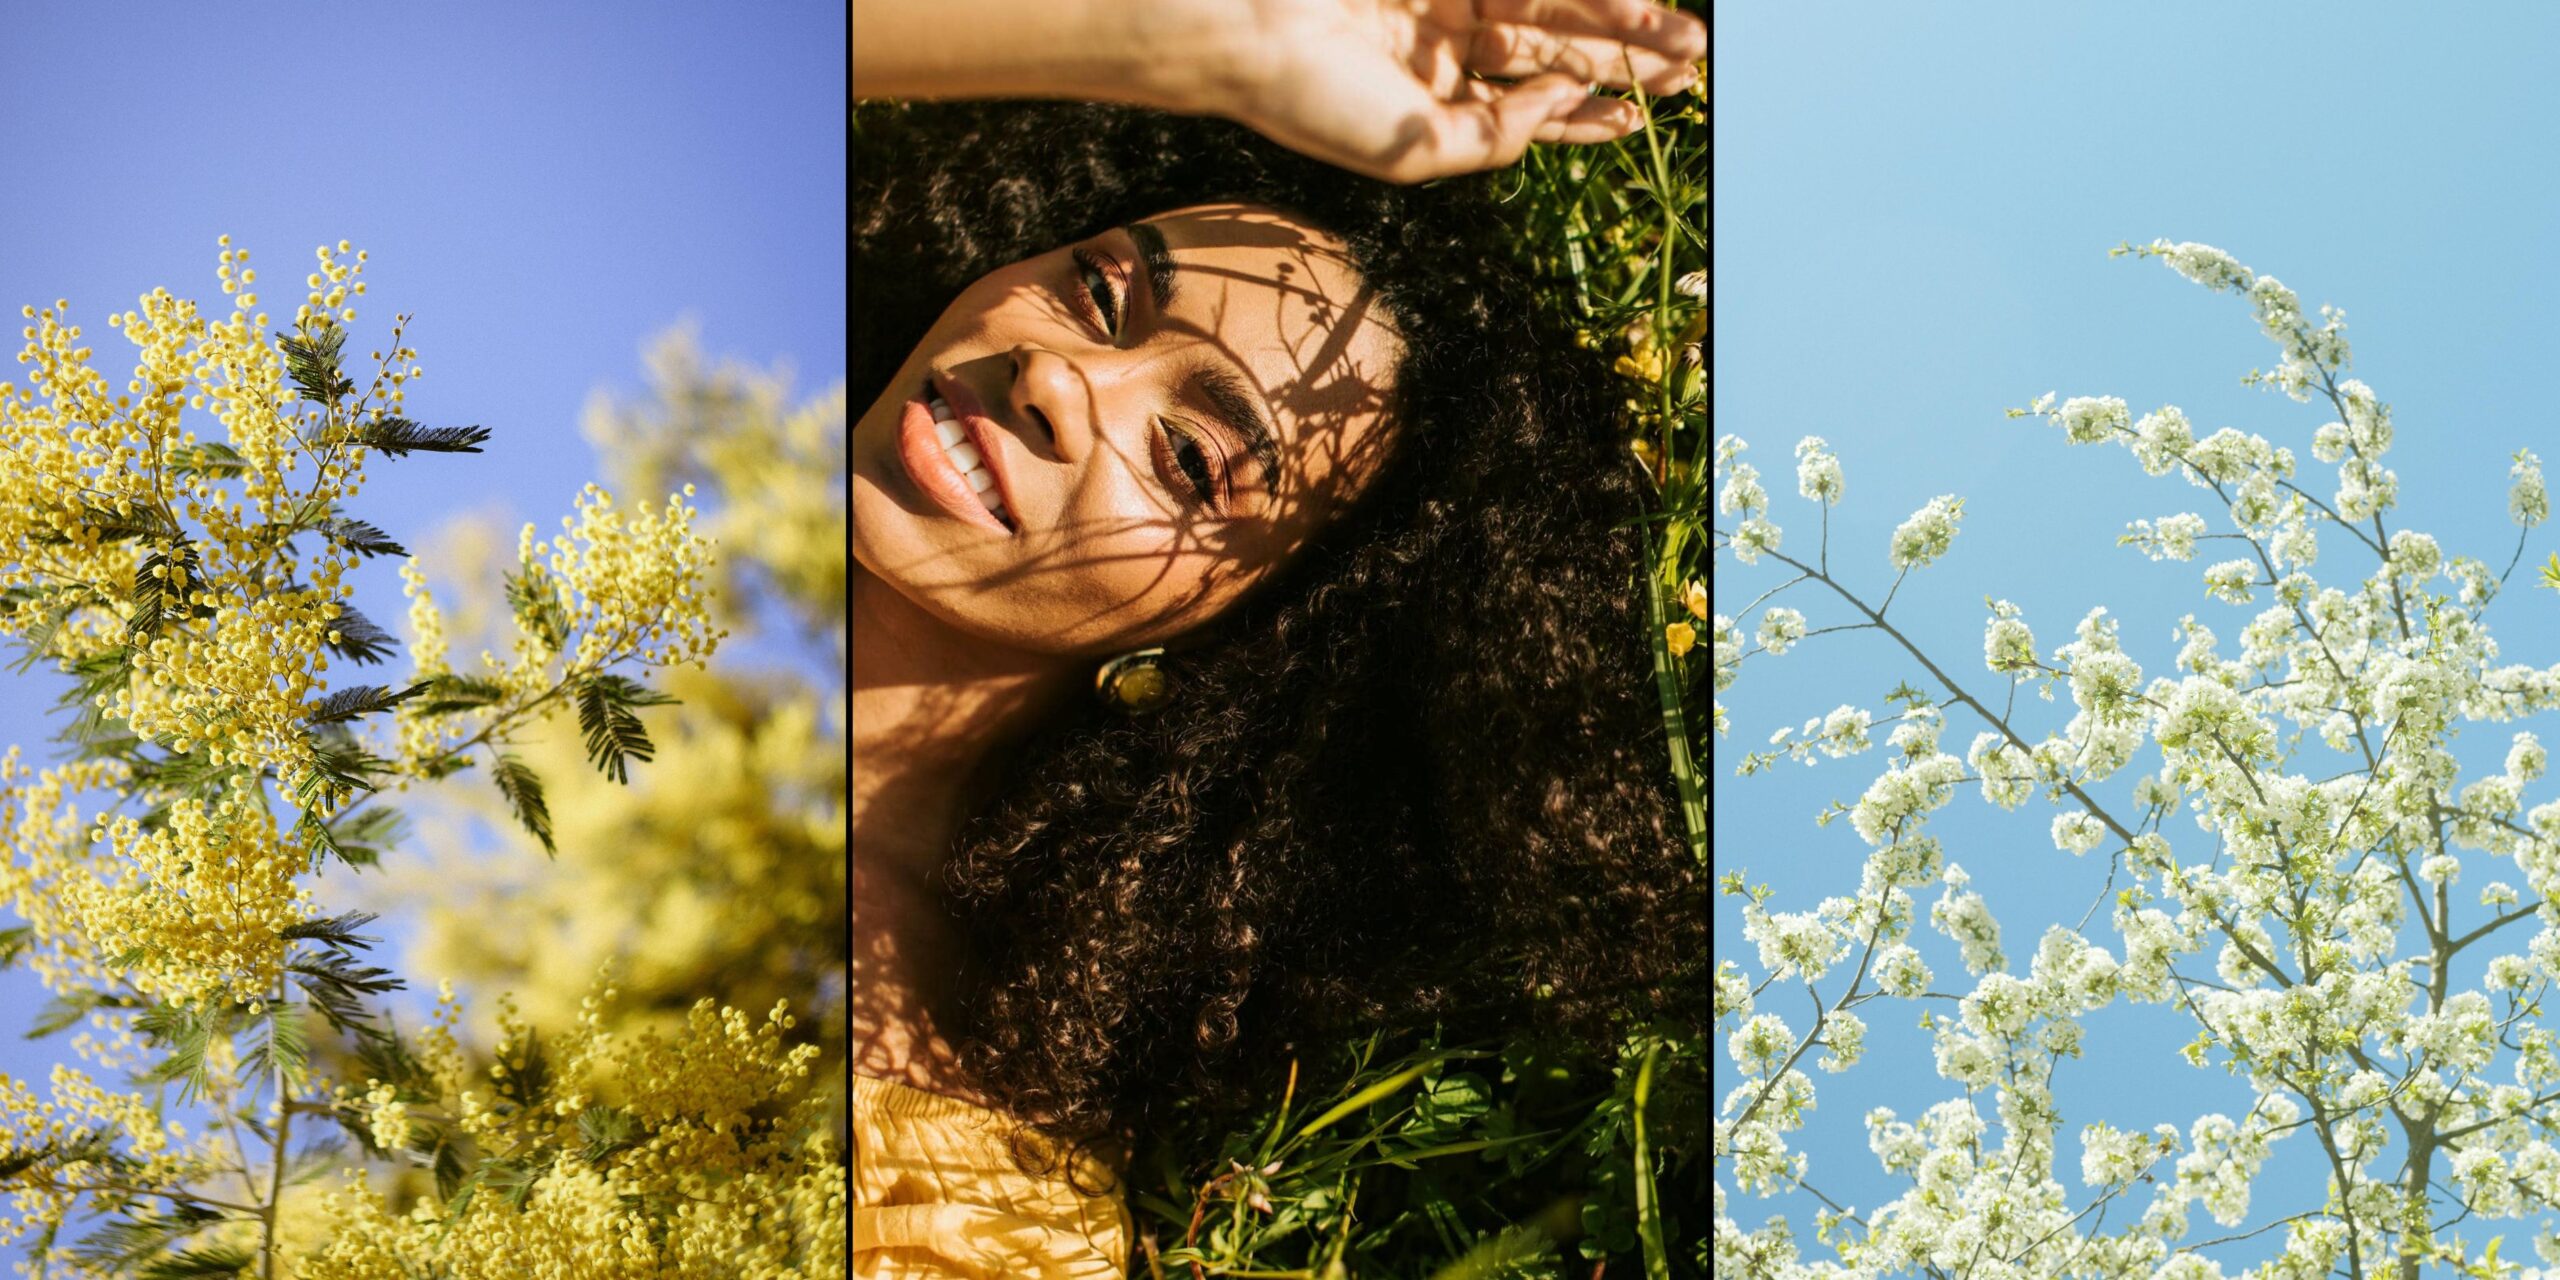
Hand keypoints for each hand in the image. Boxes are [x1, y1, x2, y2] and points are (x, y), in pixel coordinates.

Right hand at [1202, 0, 1705, 183]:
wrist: (1244, 21)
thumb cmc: (1310, 96)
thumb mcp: (1414, 149)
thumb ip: (1495, 138)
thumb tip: (1562, 102)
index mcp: (1425, 105)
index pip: (1523, 110)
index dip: (1585, 114)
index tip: (1641, 120)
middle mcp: (1441, 49)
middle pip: (1551, 55)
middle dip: (1621, 63)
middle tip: (1690, 69)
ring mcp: (1439, 0)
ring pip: (1549, 11)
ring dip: (1617, 25)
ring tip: (1682, 42)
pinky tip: (1629, 4)